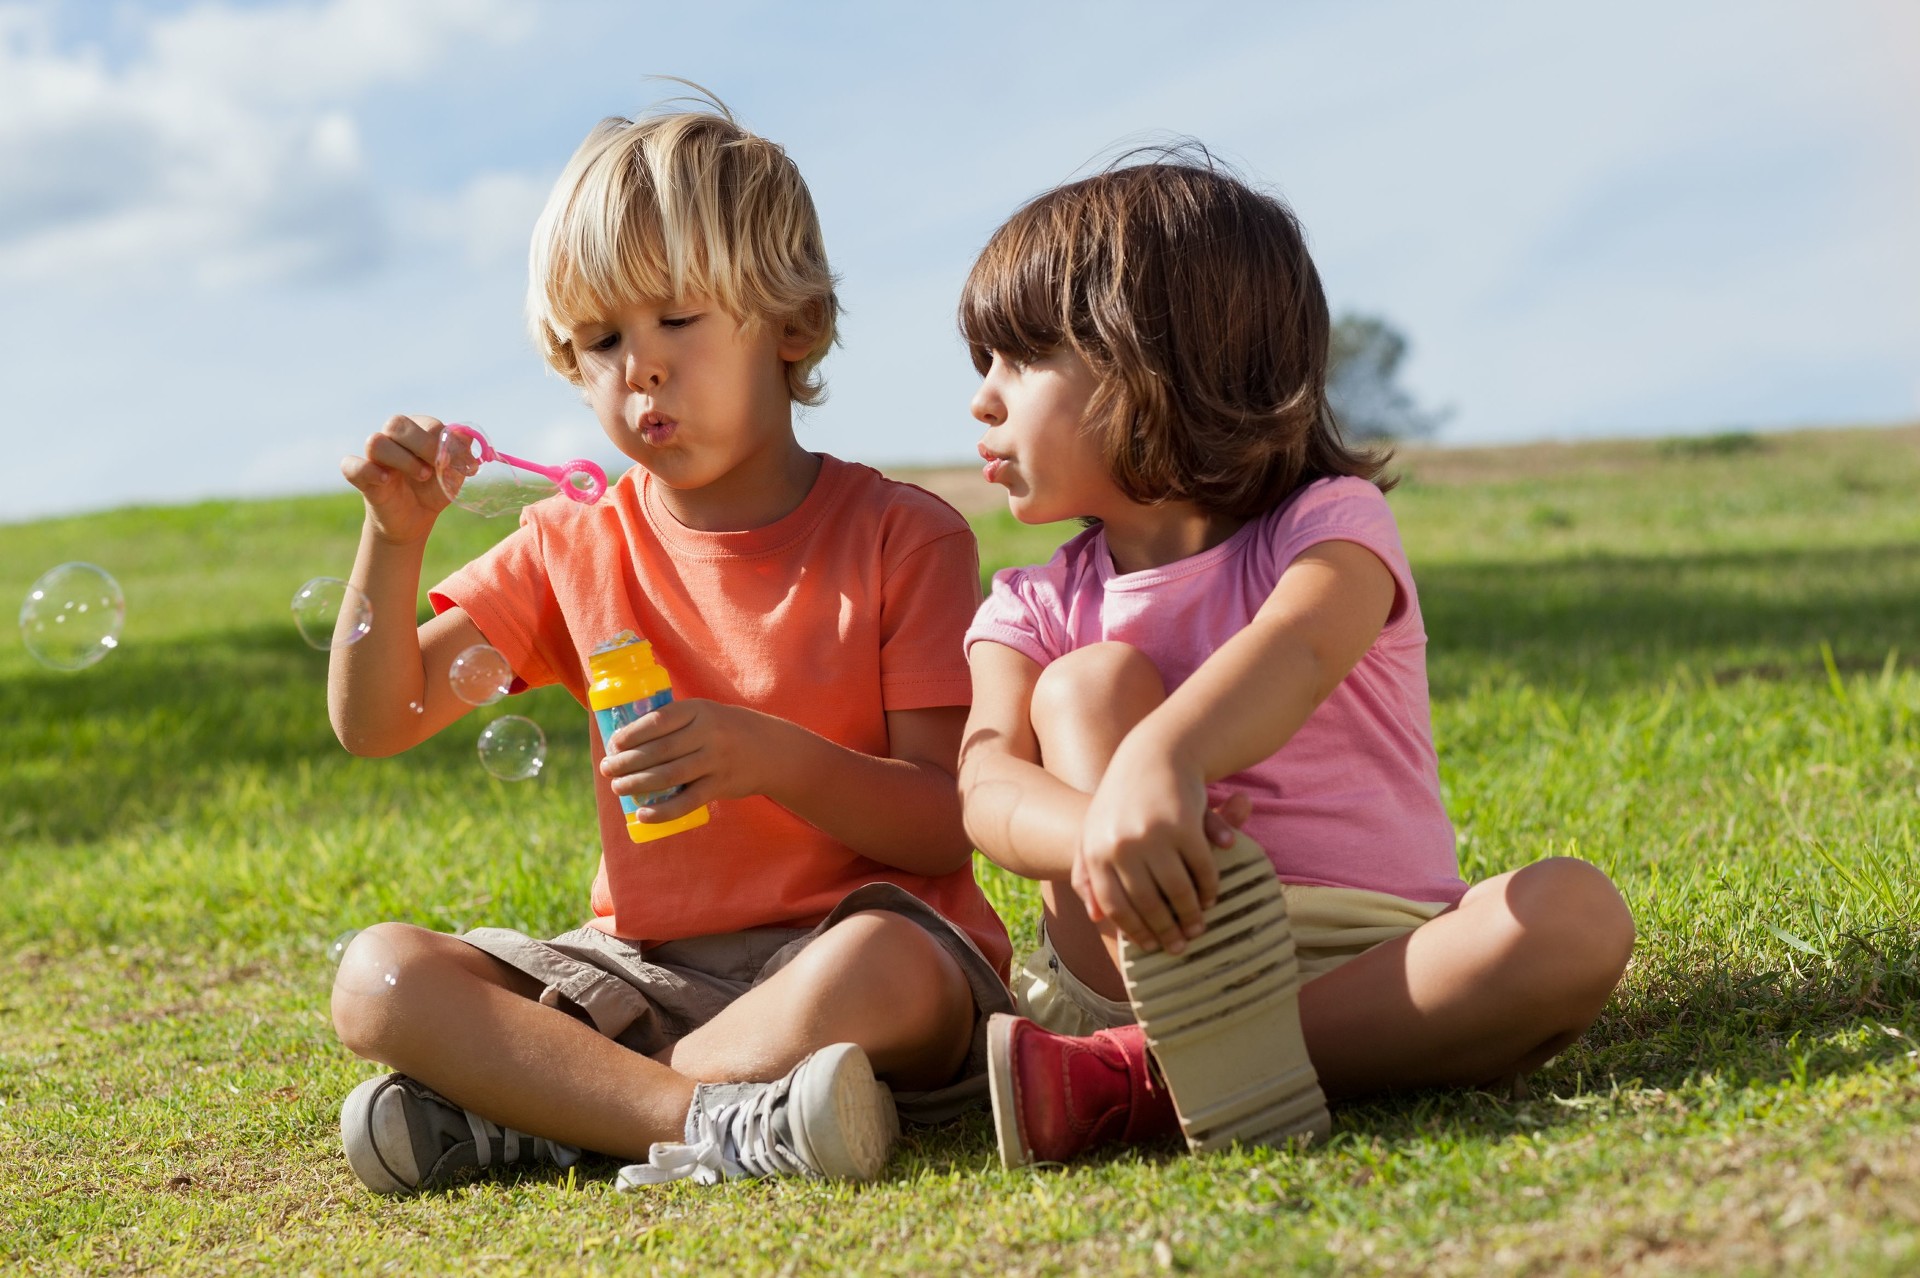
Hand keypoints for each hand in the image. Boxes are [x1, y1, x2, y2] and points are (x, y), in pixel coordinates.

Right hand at [341, 414, 452, 544]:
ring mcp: (374, 457)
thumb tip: (467, 438)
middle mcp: (392, 439)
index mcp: (416, 432)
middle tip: (434, 467)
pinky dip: (369, 470)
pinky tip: (386, 480)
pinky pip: (351, 465)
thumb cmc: (434, 489)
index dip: (442, 441)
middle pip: (396, 423)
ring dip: (401, 459)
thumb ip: (459, 454)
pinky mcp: (360, 476)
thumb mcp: (453, 474)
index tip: (454, 463)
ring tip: (421, 477)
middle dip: (421, 444)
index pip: (427, 423)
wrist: (417, 518)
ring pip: (375, 442)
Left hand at [598, 698, 780, 822]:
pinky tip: (643, 815)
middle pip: (660, 750)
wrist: (770, 749)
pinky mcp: (721, 785)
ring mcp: (716, 760)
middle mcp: (709, 733)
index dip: (632, 734)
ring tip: (618, 788)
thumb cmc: (724, 730)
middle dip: (628, 761)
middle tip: (608, 769)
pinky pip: (688, 801)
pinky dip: (663, 811)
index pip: (658, 720)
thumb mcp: (704, 714)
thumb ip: (675, 723)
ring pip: (670, 775)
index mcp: (699, 710)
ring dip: (638, 784)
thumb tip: (626, 740)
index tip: (613, 744)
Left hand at [1071, 746, 1237, 955]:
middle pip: (1147, 903)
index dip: (1135, 930)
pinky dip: (1210, 887)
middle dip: (1166, 929)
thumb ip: (1089, 874)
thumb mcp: (1096, 833)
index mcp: (1096, 851)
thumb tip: (1095, 916)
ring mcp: (1154, 835)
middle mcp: (1122, 845)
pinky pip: (1202, 869)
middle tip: (1181, 946)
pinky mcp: (1184, 826)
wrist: (1153, 755)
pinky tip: (1212, 897)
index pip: (1115, 905)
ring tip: (1198, 926)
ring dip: (1191, 914)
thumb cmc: (1122, 801)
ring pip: (1177, 890)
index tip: (1151, 946)